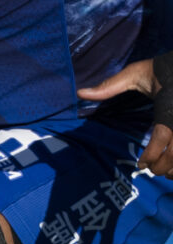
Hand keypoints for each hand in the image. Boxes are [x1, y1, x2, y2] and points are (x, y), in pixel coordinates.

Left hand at [79, 52, 172, 173]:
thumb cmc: (159, 70)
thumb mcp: (134, 73)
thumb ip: (110, 86)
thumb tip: (80, 93)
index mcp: (168, 106)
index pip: (163, 135)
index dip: (152, 153)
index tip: (140, 165)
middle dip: (164, 165)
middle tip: (151, 171)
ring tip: (164, 172)